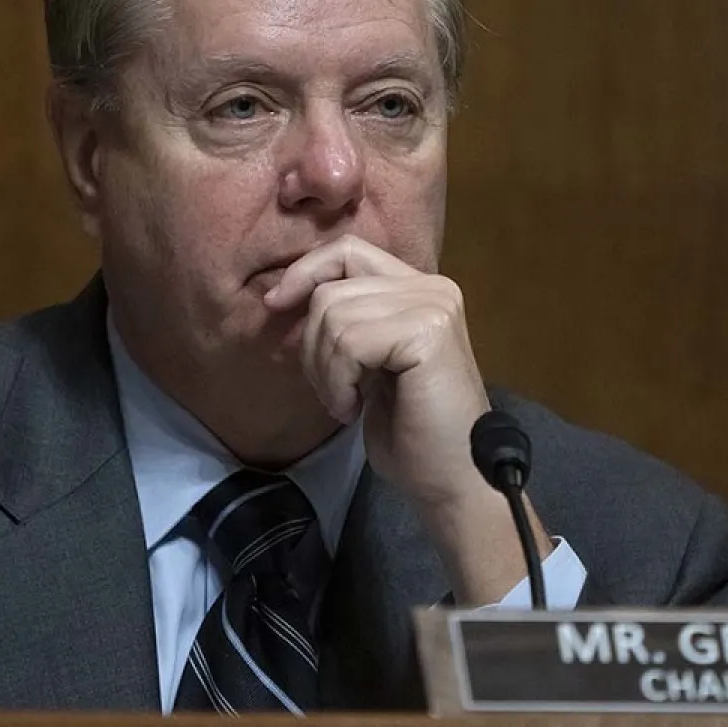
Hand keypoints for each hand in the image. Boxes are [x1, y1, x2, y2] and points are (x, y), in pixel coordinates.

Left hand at [264, 235, 552, 604]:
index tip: (275, 305)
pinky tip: (355, 408)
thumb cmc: (409, 430)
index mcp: (419, 288)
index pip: (348, 250)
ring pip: (333, 315)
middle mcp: (432, 287)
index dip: (306, 271)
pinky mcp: (428, 332)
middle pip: (331, 288)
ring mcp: (433, 306)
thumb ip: (345, 320)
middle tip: (334, 392)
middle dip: (313, 345)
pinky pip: (349, 341)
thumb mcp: (368, 362)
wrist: (451, 479)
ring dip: (325, 370)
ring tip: (346, 402)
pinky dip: (338, 381)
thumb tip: (284, 292)